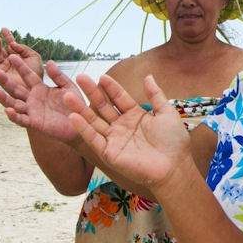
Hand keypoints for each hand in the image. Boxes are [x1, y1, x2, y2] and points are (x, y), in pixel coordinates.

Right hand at [0, 27, 43, 79]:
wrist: (35, 87)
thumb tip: (12, 43)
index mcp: (17, 56)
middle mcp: (8, 61)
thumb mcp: (33, 57)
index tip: (3, 28)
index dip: (7, 36)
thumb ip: (23, 48)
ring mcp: (3, 68)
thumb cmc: (37, 73)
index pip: (10, 44)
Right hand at [0, 54, 80, 142]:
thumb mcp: (68, 87)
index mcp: (40, 88)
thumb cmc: (75, 104)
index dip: (20, 66)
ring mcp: (32, 111)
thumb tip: (49, 62)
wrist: (81, 123)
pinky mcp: (35, 123)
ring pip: (14, 104)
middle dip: (5, 81)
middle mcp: (33, 99)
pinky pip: (22, 119)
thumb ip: (58, 76)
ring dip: (4, 98)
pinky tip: (7, 110)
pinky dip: (14, 116)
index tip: (12, 55)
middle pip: (15, 89)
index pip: (28, 75)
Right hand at [67, 74, 190, 189]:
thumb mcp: (166, 113)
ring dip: (81, 108)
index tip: (101, 76)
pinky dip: (83, 128)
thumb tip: (148, 76)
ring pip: (94, 121)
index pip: (119, 98)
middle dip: (91, 93)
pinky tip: (73, 116)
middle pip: (103, 107)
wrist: (174, 167)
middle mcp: (122, 126)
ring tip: (68, 95)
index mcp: (135, 116)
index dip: (111, 87)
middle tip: (80, 77)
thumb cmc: (174, 141)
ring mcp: (114, 139)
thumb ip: (156, 95)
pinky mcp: (109, 153)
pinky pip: (93, 139)